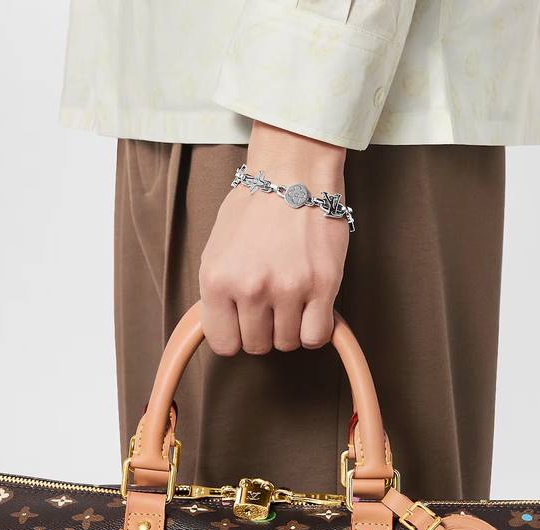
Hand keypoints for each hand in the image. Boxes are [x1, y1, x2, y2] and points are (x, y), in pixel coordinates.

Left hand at [199, 122, 348, 355]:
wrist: (293, 173)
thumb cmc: (254, 208)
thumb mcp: (216, 250)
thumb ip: (217, 293)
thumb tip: (225, 327)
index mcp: (217, 280)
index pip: (224, 344)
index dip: (235, 336)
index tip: (244, 324)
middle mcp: (250, 288)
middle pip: (258, 346)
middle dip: (264, 330)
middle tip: (270, 304)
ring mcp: (289, 288)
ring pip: (289, 343)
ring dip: (290, 327)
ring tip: (291, 299)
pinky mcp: (323, 285)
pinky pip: (317, 335)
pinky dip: (315, 329)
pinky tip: (312, 309)